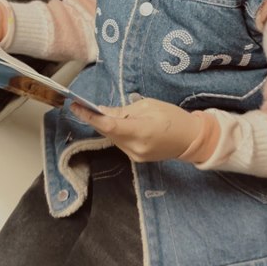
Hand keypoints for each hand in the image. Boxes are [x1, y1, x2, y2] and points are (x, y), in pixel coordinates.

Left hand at [72, 98, 198, 162]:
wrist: (191, 139)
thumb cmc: (173, 117)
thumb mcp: (149, 106)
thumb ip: (123, 111)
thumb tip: (103, 112)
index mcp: (140, 131)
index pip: (107, 125)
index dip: (89, 116)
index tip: (75, 106)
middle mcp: (135, 147)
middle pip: (107, 132)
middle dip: (95, 119)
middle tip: (84, 106)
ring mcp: (135, 156)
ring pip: (112, 138)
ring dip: (106, 126)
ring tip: (102, 113)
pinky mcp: (137, 159)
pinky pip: (120, 143)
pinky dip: (116, 133)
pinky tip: (118, 124)